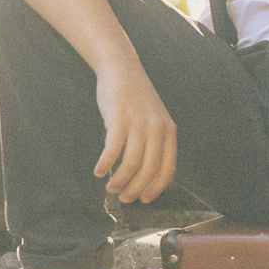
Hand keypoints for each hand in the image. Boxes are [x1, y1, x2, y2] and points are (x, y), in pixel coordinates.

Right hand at [93, 63, 176, 204]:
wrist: (122, 69)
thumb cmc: (135, 99)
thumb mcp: (154, 119)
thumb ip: (154, 142)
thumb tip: (144, 174)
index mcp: (169, 131)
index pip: (168, 169)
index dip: (156, 188)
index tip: (145, 200)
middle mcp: (157, 129)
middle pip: (149, 170)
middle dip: (136, 189)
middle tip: (124, 198)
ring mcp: (139, 124)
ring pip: (131, 164)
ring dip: (120, 181)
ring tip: (110, 188)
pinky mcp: (119, 120)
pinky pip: (113, 150)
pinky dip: (105, 165)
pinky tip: (99, 172)